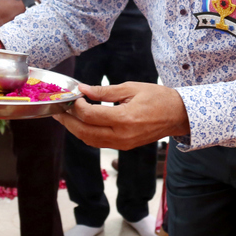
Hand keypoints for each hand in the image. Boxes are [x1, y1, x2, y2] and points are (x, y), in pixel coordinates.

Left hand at [53, 82, 188, 150]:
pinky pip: (99, 143)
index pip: (90, 115)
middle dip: (68, 121)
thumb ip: (105, 91)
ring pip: (90, 141)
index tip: (74, 95)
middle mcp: (122, 136)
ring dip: (75, 129)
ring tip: (65, 117)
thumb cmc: (158, 98)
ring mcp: (123, 144)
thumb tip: (83, 89)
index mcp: (124, 119)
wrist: (178, 115)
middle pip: (85, 132)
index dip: (77, 105)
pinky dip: (87, 134)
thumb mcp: (131, 88)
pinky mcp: (124, 146)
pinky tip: (81, 123)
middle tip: (58, 110)